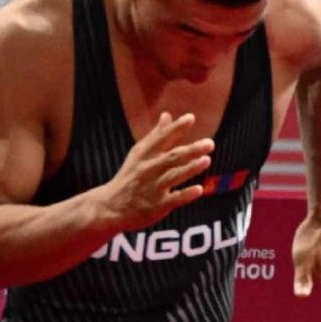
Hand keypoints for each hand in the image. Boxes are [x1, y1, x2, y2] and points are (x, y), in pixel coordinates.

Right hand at [97, 112, 213, 231]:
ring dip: (190, 169)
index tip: (190, 118)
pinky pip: (173, 200)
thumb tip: (167, 115)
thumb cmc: (129, 177)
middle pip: (172, 158)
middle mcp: (148, 169)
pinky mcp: (156, 206)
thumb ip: (156, 136)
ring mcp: (153, 188)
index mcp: (145, 155)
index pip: (161, 139)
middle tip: (210, 143)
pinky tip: (199, 189)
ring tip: (206, 160)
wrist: (110, 206)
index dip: (176, 129)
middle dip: (191, 150)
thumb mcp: (139, 154)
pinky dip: (185, 195)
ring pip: (173, 177)